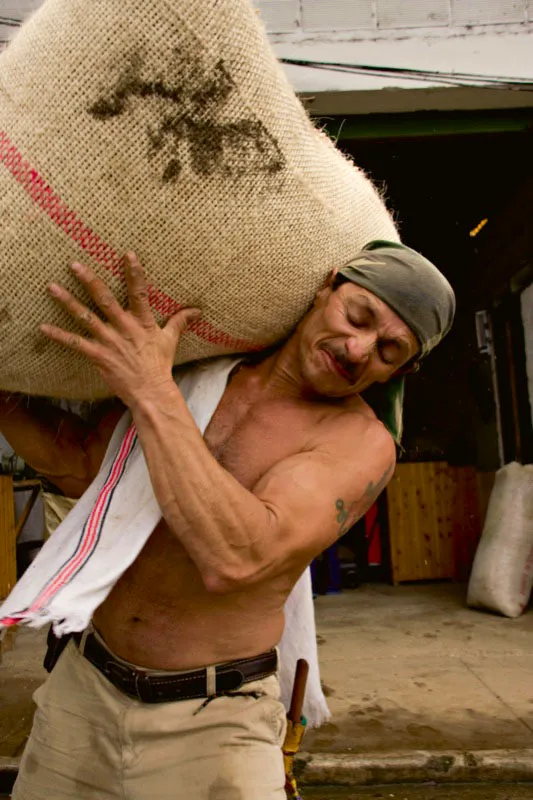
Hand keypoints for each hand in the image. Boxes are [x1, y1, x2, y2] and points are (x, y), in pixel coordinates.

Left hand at [41, 252, 200, 407]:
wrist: (150, 391)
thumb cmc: (159, 365)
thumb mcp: (170, 340)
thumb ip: (180, 321)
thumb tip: (197, 310)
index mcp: (142, 322)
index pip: (139, 292)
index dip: (134, 273)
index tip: (127, 254)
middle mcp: (124, 328)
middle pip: (105, 300)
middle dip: (89, 281)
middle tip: (74, 264)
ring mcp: (109, 341)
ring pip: (85, 317)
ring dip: (67, 302)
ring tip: (51, 287)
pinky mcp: (98, 355)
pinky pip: (75, 344)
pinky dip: (59, 336)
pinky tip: (43, 327)